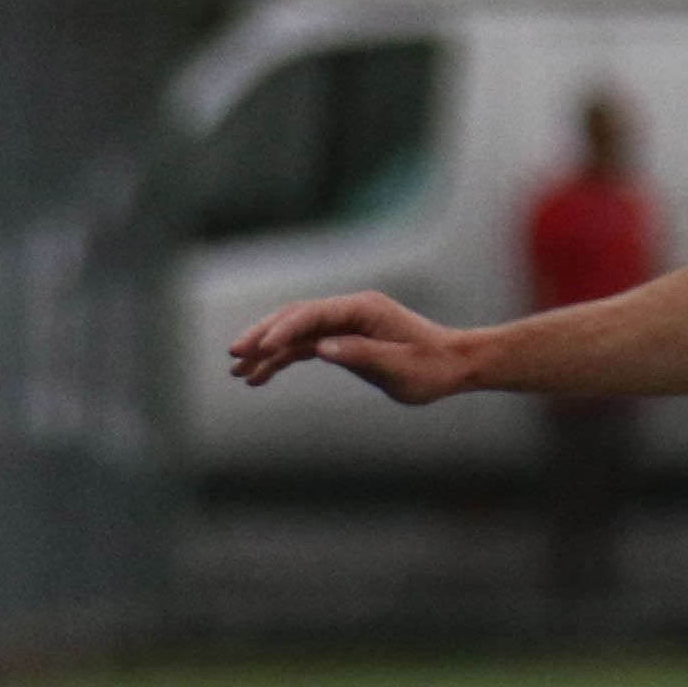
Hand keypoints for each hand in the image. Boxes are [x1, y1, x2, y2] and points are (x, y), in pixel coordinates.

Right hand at [225, 291, 472, 402]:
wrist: (453, 365)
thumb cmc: (431, 366)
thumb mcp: (399, 366)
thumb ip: (360, 354)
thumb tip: (321, 348)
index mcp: (363, 309)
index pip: (313, 314)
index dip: (283, 329)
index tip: (260, 348)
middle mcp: (350, 311)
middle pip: (295, 317)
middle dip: (262, 335)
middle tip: (233, 355)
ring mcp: (344, 325)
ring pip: (295, 333)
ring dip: (265, 351)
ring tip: (238, 372)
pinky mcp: (343, 340)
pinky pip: (305, 347)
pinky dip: (282, 360)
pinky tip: (260, 377)